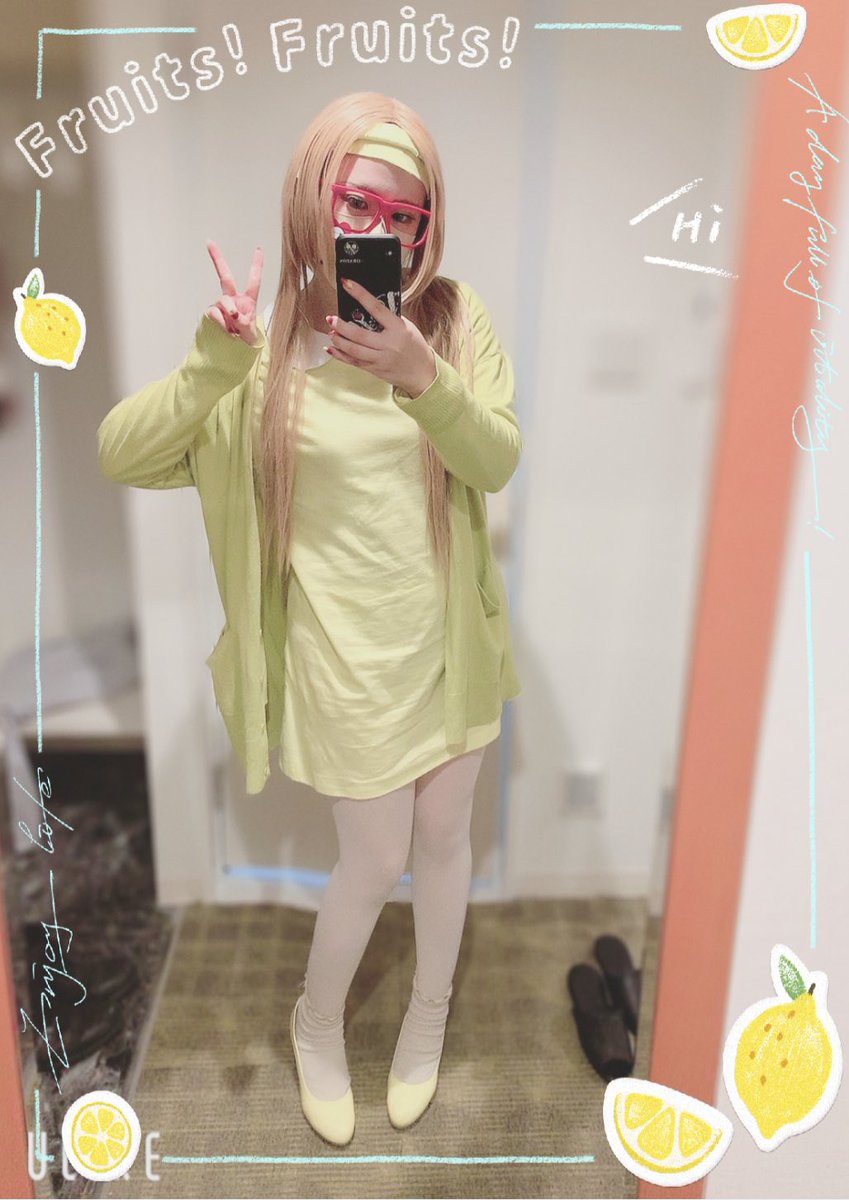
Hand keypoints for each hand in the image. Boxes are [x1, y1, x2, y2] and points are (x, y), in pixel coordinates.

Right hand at [205, 241, 262, 344]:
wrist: (236, 352)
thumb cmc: (247, 340)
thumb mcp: (251, 334)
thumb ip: (245, 324)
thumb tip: (234, 315)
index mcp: (248, 301)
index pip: (253, 281)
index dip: (256, 265)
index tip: (258, 249)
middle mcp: (234, 300)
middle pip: (225, 277)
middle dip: (217, 259)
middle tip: (209, 242)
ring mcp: (222, 306)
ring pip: (222, 300)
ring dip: (228, 311)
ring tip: (233, 328)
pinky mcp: (213, 314)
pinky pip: (213, 313)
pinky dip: (220, 322)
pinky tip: (226, 330)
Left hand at [326, 278, 437, 396]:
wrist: (422, 373)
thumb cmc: (415, 347)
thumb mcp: (407, 327)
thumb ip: (389, 319)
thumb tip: (369, 308)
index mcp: (398, 329)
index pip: (376, 308)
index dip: (360, 294)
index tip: (347, 284)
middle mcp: (388, 345)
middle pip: (359, 335)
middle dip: (341, 326)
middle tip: (332, 318)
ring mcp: (380, 359)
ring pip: (353, 350)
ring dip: (339, 340)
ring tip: (331, 332)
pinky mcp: (375, 369)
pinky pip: (354, 362)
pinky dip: (340, 355)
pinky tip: (332, 348)